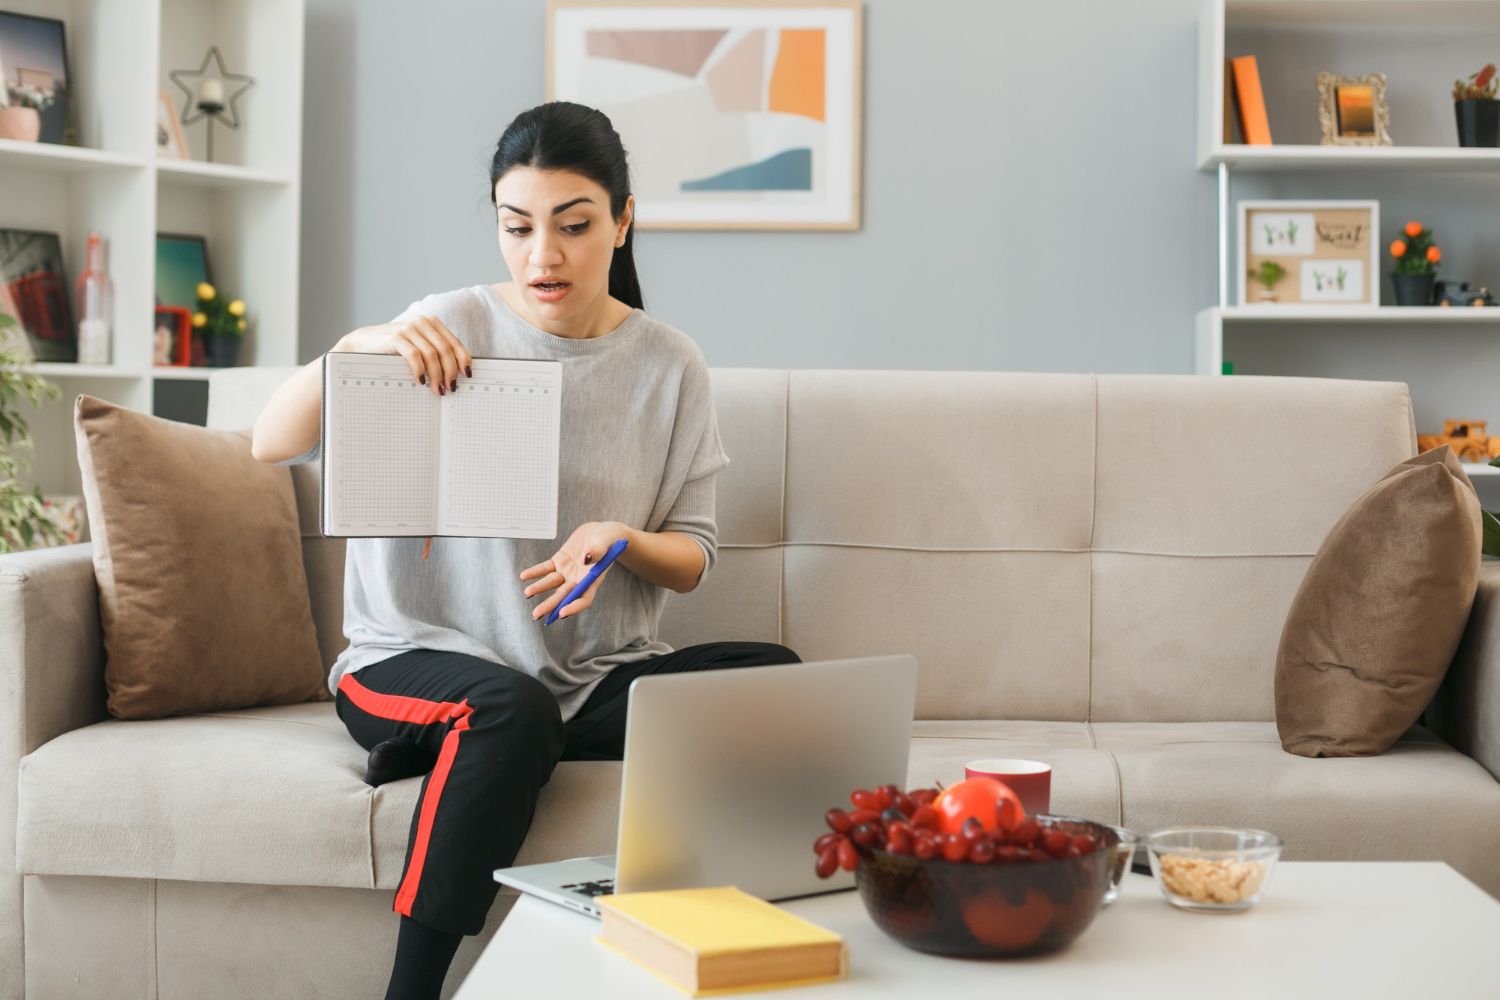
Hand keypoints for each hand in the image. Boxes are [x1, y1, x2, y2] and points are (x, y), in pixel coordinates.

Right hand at [335, 316, 472, 398]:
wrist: (364, 342)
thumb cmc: (395, 348)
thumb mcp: (418, 346)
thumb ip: (434, 353)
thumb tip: (455, 375)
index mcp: (432, 323)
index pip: (454, 342)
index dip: (463, 360)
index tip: (468, 376)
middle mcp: (422, 322)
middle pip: (445, 349)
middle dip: (450, 371)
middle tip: (451, 388)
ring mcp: (409, 328)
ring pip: (432, 354)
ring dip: (437, 375)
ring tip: (438, 389)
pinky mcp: (396, 337)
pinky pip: (414, 355)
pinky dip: (420, 370)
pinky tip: (421, 380)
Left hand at [520, 522, 630, 621]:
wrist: (601, 532)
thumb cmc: (609, 538)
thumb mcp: (606, 541)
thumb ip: (598, 550)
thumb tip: (587, 558)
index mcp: (593, 579)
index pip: (584, 599)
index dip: (573, 607)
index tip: (562, 613)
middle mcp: (579, 579)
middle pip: (564, 595)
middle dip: (550, 605)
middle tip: (536, 614)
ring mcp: (568, 571)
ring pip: (552, 583)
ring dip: (539, 588)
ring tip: (527, 593)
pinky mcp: (560, 561)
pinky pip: (546, 568)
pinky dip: (535, 572)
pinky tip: (524, 576)